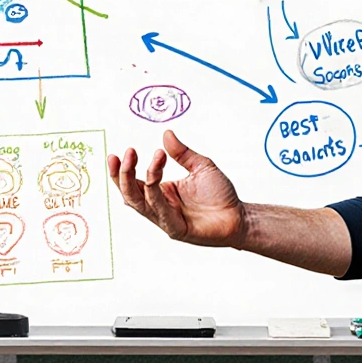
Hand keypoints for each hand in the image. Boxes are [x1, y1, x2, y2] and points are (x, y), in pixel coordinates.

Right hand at [107, 130, 246, 246]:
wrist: (239, 216)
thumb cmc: (220, 194)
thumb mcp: (201, 166)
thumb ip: (182, 153)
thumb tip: (167, 133)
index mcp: (162, 192)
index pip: (134, 182)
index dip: (123, 169)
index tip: (122, 150)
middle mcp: (159, 206)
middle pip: (130, 193)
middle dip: (123, 173)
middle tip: (127, 152)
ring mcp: (165, 218)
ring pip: (139, 202)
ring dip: (134, 179)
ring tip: (135, 156)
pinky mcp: (174, 228)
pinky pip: (158, 210)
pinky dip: (154, 191)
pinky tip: (156, 173)